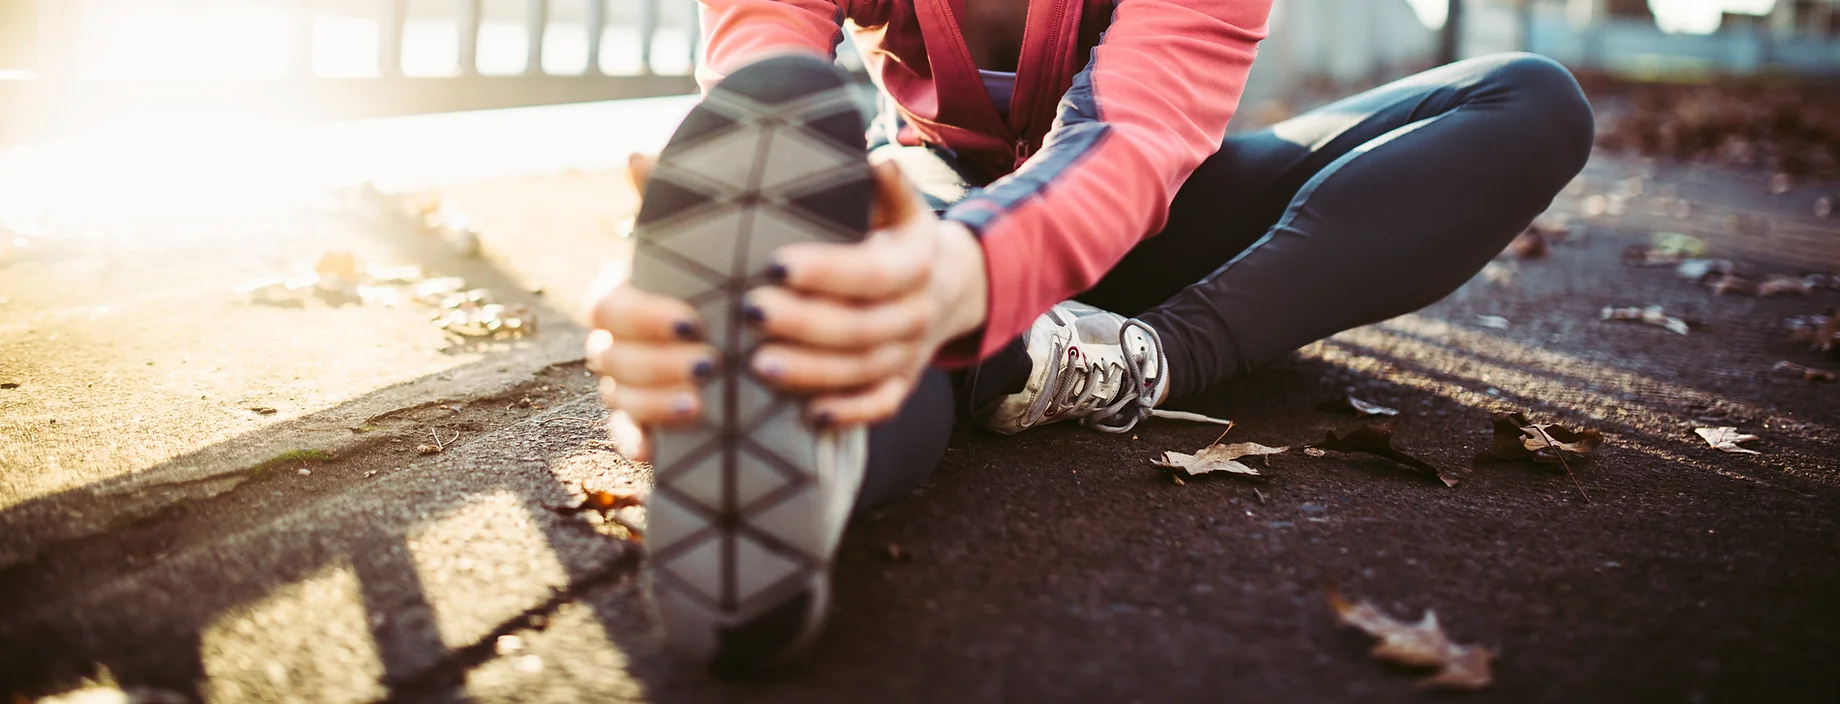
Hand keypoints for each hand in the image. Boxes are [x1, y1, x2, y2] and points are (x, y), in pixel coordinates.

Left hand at [748, 159, 987, 424]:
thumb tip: (877, 163)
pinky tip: (807, 416)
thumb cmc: (897, 237)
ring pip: (864, 371)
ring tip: (757, 365)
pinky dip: (848, 415)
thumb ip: (885, 186)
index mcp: (917, 263)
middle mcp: (918, 312)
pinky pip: (881, 406)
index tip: (773, 265)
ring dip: (812, 372)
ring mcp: (911, 353)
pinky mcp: (902, 383)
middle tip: (750, 313)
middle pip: (862, 327)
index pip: (873, 273)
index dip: (826, 273)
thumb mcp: (900, 205)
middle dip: (804, 324)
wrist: (946, 285)